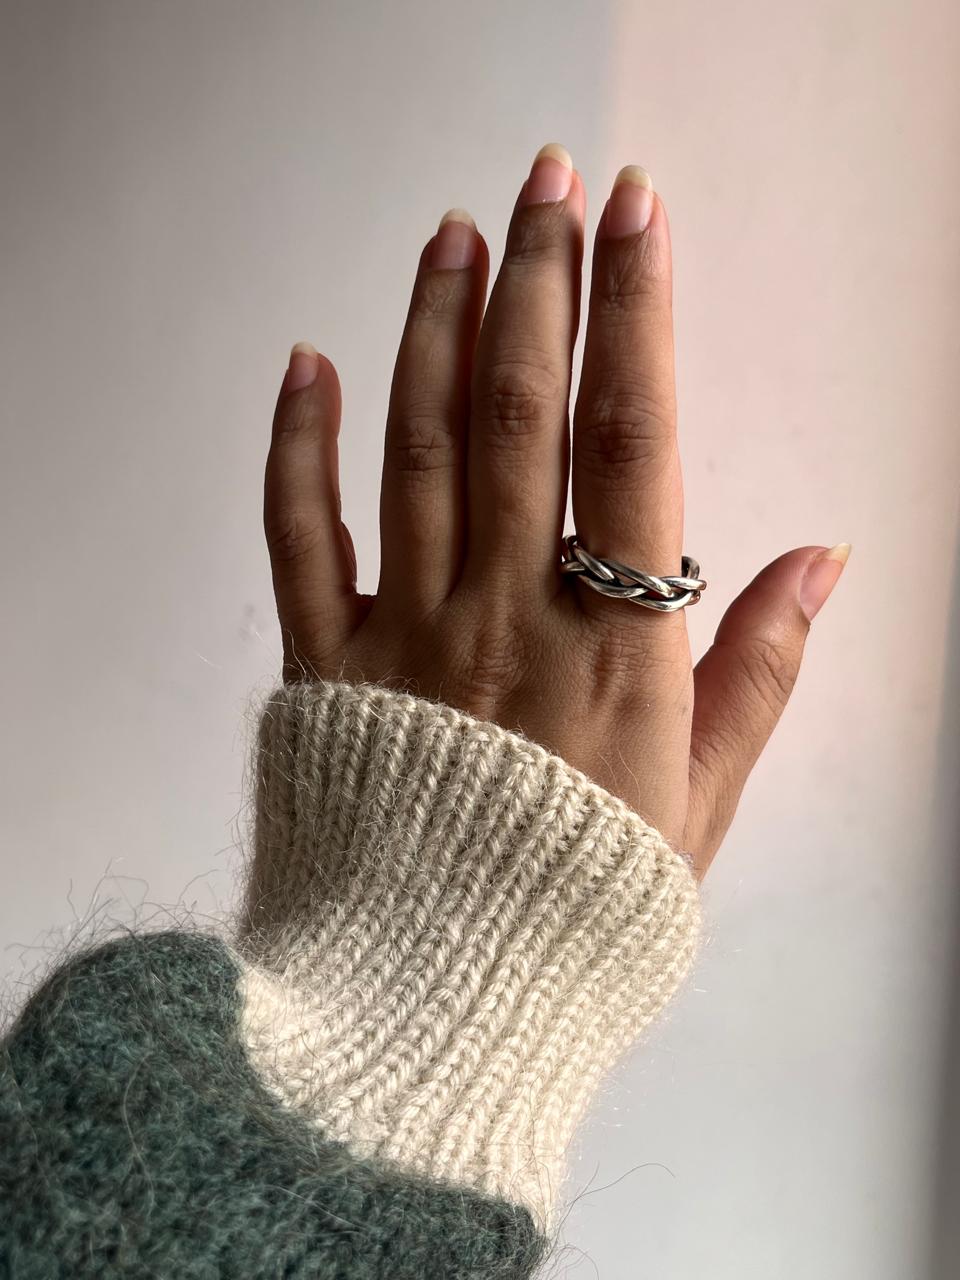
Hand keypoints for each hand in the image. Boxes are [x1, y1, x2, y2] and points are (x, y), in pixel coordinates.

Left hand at [262, 144, 848, 879]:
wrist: (439, 999)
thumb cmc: (577, 904)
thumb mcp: (705, 802)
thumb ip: (762, 670)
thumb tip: (824, 557)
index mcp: (611, 643)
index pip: (631, 441)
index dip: (639, 315)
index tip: (641, 216)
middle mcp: (505, 612)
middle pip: (520, 411)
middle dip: (539, 280)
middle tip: (551, 178)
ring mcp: (405, 631)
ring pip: (417, 447)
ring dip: (436, 328)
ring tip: (455, 232)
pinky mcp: (323, 663)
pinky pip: (300, 535)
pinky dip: (298, 445)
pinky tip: (310, 363)